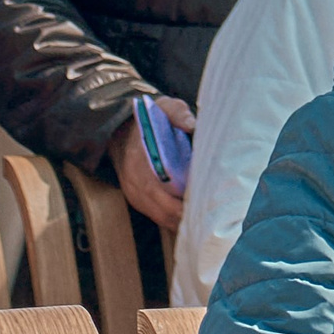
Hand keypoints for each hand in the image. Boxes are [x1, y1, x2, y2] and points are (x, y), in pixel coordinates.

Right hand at [107, 94, 193, 231]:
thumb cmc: (151, 119)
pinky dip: (174, 222)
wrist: (123, 131)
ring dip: (182, 223)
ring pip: (160, 216)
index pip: (159, 185)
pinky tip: (192, 222)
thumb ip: (178, 113)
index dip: (181, 198)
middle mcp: (134, 178)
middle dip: (186, 215)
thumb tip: (192, 124)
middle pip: (163, 207)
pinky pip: (157, 217)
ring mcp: (134, 191)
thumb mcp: (164, 107)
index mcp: (140, 157)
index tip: (201, 201)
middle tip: (210, 218)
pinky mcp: (137, 199)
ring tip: (205, 225)